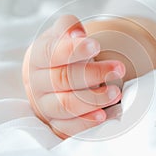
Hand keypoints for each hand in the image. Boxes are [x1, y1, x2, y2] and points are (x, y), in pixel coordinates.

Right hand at [22, 15, 125, 138]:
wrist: (56, 74)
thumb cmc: (63, 52)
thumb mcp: (63, 34)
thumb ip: (69, 28)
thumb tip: (77, 35)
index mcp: (36, 58)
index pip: (50, 53)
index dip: (73, 50)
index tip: (96, 46)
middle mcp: (36, 83)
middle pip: (61, 80)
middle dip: (92, 74)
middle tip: (118, 69)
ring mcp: (44, 105)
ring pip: (64, 106)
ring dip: (93, 100)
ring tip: (116, 93)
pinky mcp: (54, 123)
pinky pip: (68, 128)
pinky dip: (88, 123)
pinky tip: (106, 115)